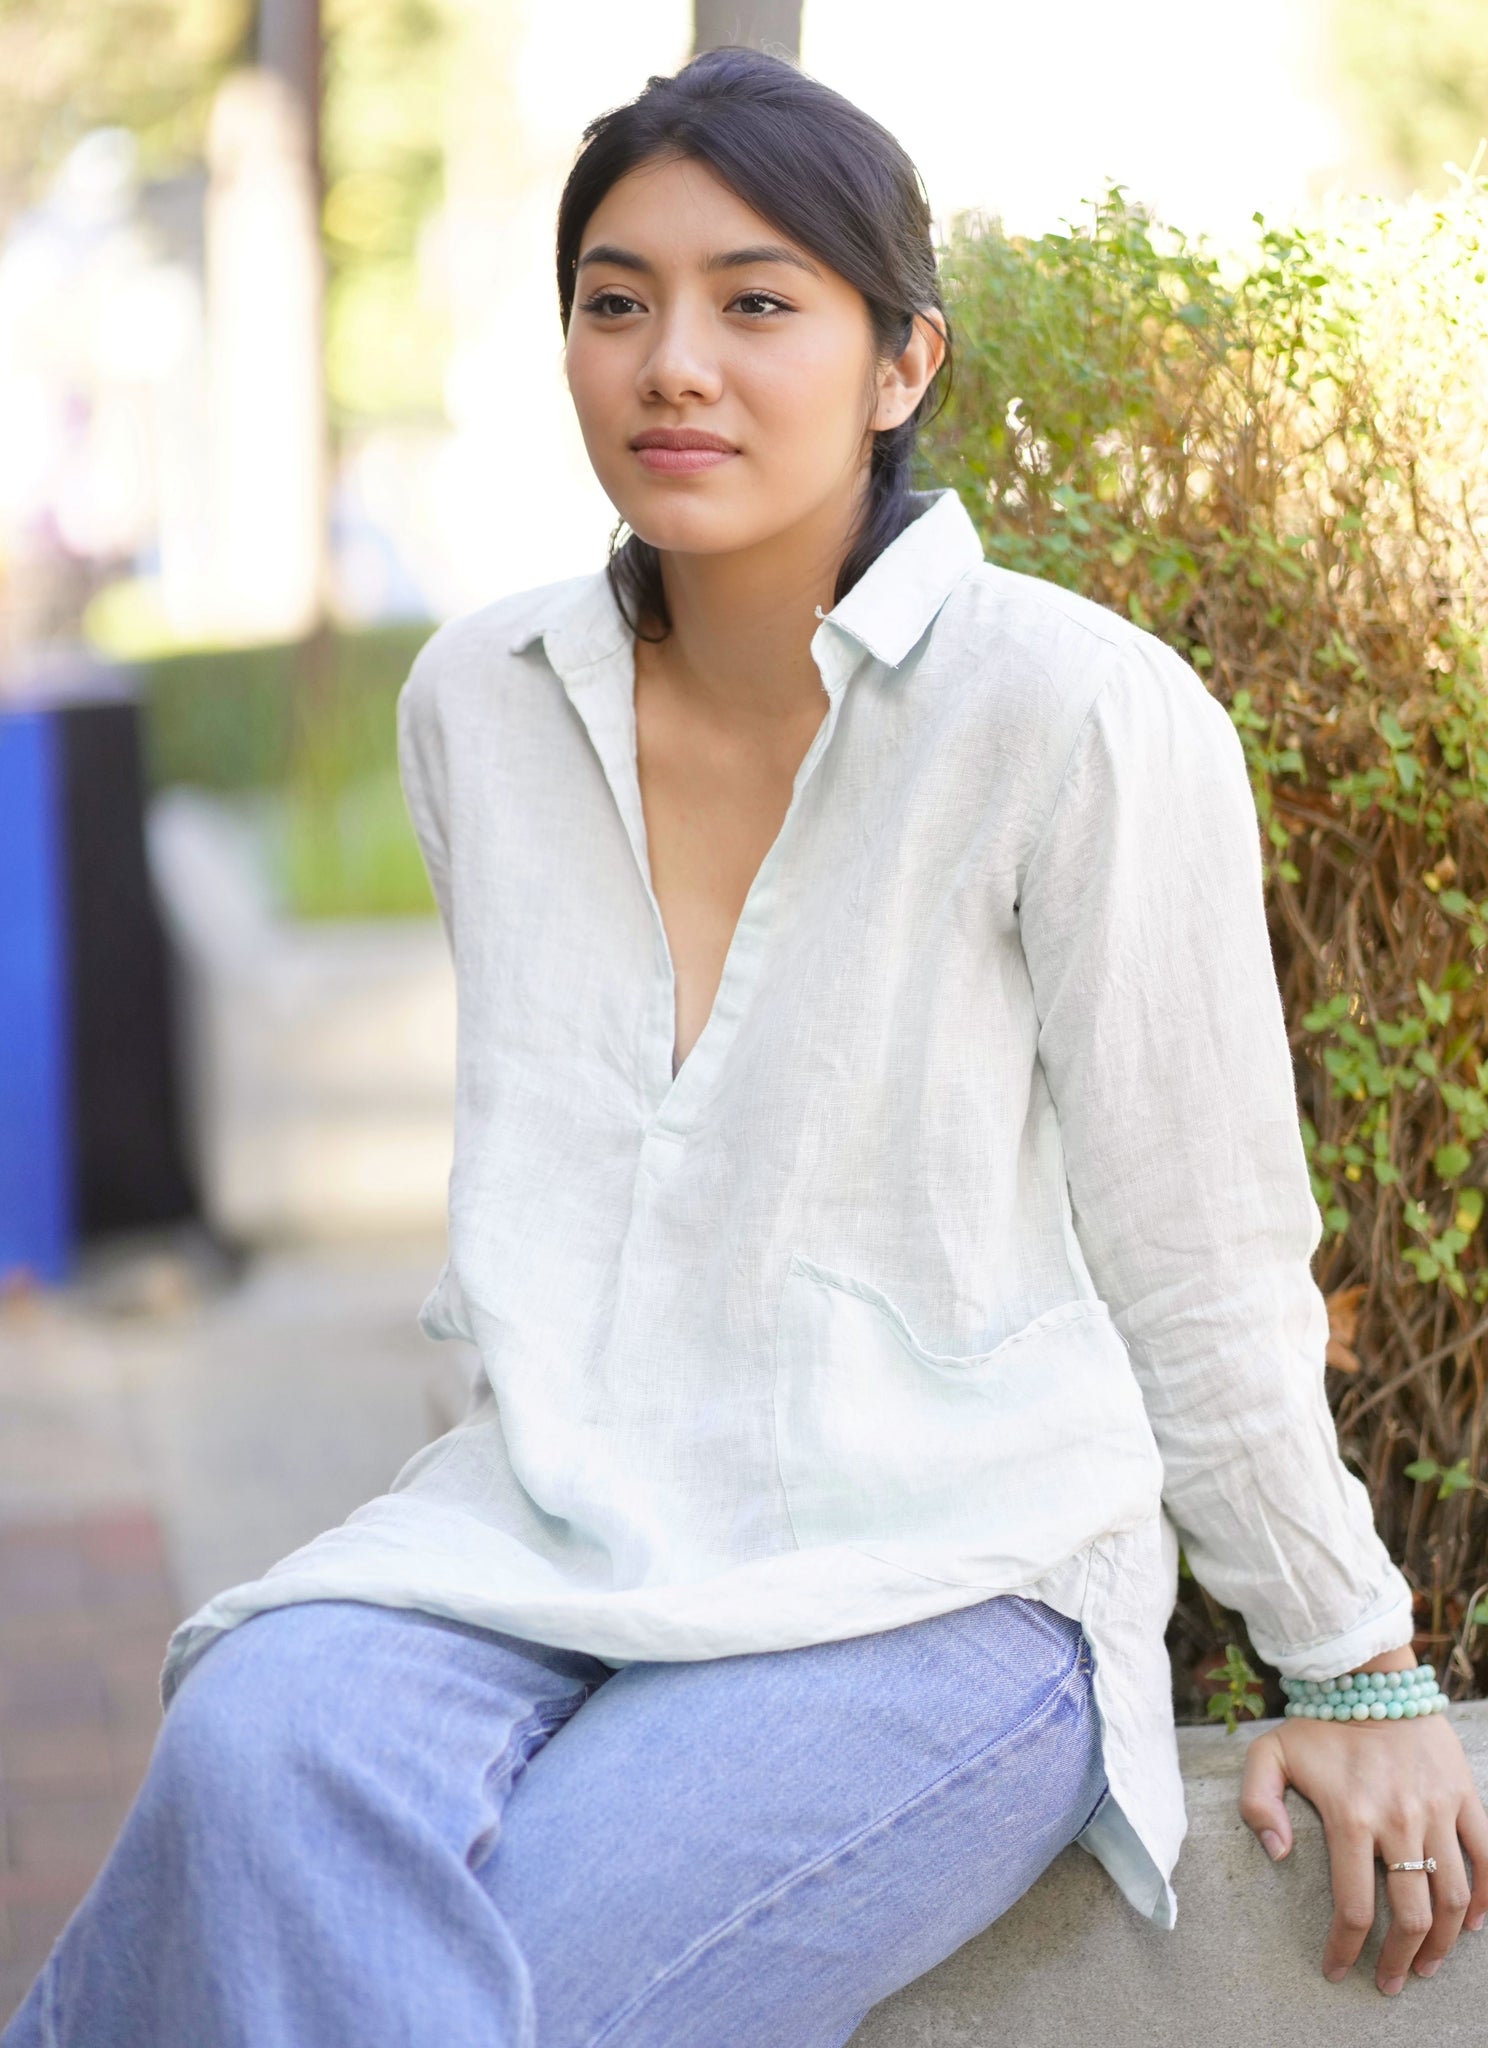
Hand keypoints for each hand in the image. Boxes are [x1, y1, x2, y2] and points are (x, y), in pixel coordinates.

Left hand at [1240, 1704, 1487, 1993]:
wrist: (1368, 1677)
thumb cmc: (1315, 1724)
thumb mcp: (1267, 1754)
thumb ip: (1256, 1803)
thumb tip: (1275, 1854)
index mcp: (1349, 1818)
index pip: (1354, 1908)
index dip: (1346, 1950)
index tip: (1337, 1972)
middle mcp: (1398, 1820)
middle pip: (1412, 1915)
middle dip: (1401, 1961)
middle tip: (1389, 1983)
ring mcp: (1436, 1809)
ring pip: (1453, 1896)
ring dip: (1445, 1942)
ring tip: (1429, 1966)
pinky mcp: (1464, 1795)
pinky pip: (1487, 1857)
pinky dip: (1487, 1898)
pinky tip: (1472, 1925)